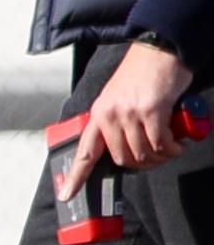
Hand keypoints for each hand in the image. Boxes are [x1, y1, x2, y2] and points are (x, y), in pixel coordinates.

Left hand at [80, 37, 197, 176]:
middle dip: (141, 164)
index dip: (75, 176)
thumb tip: (125, 148)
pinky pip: (160, 144)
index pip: (84, 151)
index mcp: (98, 114)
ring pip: (142, 154)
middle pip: (121, 158)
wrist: (159, 49)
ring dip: (160, 157)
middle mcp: (109, 115)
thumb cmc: (142, 74)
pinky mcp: (151, 111)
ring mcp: (129, 113)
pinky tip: (177, 144)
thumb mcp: (119, 98)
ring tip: (170, 149)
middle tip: (157, 157)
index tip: (67, 194)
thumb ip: (117, 122)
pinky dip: (171, 149)